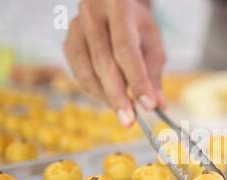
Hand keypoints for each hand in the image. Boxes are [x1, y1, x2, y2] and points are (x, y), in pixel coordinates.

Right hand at [64, 0, 165, 126]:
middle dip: (118, 96)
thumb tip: (158, 105)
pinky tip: (109, 98)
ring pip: (87, 70)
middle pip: (104, 62)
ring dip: (105, 96)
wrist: (112, 5)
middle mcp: (92, 14)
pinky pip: (78, 73)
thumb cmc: (136, 25)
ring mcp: (76, 27)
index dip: (137, 81)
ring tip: (123, 111)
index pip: (126, 50)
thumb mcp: (152, 43)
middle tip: (129, 121)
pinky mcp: (67, 42)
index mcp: (119, 7)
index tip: (148, 106)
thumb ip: (154, 73)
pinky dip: (94, 91)